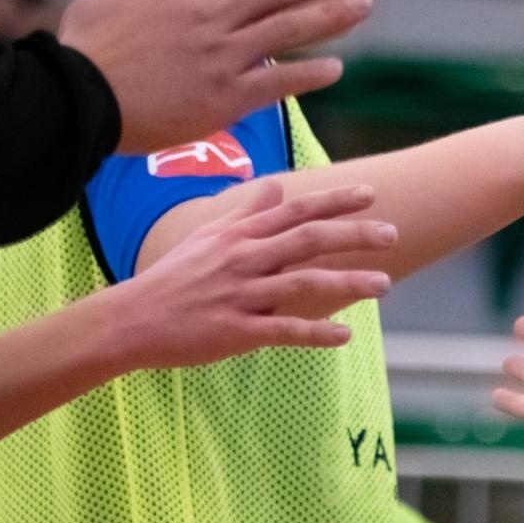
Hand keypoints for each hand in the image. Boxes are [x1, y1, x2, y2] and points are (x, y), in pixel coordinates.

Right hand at [60, 0, 373, 154]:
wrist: (79, 102)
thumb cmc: (82, 54)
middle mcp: (209, 19)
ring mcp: (220, 57)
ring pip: (285, 29)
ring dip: (329, 14)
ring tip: (363, 2)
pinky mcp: (224, 98)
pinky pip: (276, 85)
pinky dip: (308, 76)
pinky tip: (338, 69)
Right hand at [101, 180, 397, 368]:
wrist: (131, 319)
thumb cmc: (172, 277)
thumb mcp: (206, 236)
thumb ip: (246, 212)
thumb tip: (276, 186)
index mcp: (239, 235)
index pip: (296, 210)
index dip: (335, 201)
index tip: (371, 195)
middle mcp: (245, 258)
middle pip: (308, 239)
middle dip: (354, 234)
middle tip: (392, 233)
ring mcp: (242, 294)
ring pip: (304, 283)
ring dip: (348, 282)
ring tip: (385, 284)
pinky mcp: (238, 330)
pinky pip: (285, 330)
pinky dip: (316, 333)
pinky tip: (345, 336)